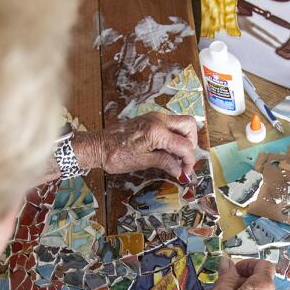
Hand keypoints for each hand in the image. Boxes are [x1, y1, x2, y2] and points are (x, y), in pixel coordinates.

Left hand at [74, 113, 198, 180]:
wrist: (98, 145)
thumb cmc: (116, 155)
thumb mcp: (143, 162)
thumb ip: (165, 163)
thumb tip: (181, 172)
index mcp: (157, 132)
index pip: (185, 145)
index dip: (189, 160)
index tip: (186, 172)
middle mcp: (158, 120)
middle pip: (189, 125)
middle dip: (191, 143)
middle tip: (184, 160)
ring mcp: (154, 117)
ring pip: (180, 123)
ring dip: (183, 139)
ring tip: (175, 157)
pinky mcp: (150, 119)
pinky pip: (170, 124)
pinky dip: (174, 136)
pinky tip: (167, 150)